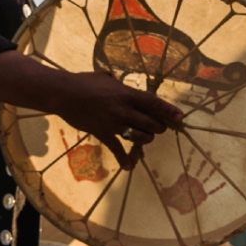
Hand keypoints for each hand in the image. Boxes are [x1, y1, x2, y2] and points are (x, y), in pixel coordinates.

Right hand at [48, 70, 184, 162]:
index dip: (169, 111)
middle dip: (159, 126)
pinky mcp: (102, 133)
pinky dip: (123, 159)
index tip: (180, 118)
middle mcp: (124, 110)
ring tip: (147, 136)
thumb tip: (124, 86)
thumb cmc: (86, 82)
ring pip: (140, 136)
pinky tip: (129, 167)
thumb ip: (121, 85)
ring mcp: (113, 123)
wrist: (64, 94)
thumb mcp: (108, 79)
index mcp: (127, 94)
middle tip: (158, 126)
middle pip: (151, 123)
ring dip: (146, 138)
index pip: (154, 103)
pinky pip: (116, 149)